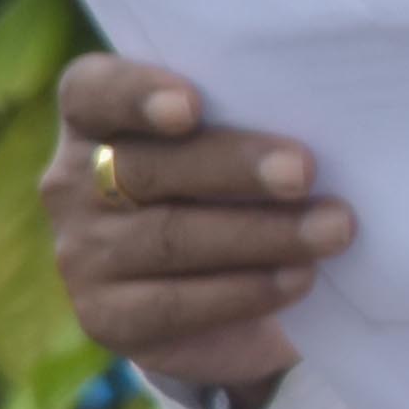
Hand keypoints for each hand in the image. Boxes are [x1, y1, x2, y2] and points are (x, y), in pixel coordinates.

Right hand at [40, 53, 348, 400]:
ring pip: (171, 237)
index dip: (137, 95)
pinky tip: (298, 278)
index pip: (94, 91)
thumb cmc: (243, 191)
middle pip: (149, 167)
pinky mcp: (106, 316)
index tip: (191, 105)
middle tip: (304, 171)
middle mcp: (75, 182)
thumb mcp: (243, 147)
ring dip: (263, 233)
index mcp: (96, 118)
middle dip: (236, 167)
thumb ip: (256, 120)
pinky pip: (176, 304)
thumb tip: (328, 112)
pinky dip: (246, 290)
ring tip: (333, 229)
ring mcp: (83, 252)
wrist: (232, 304)